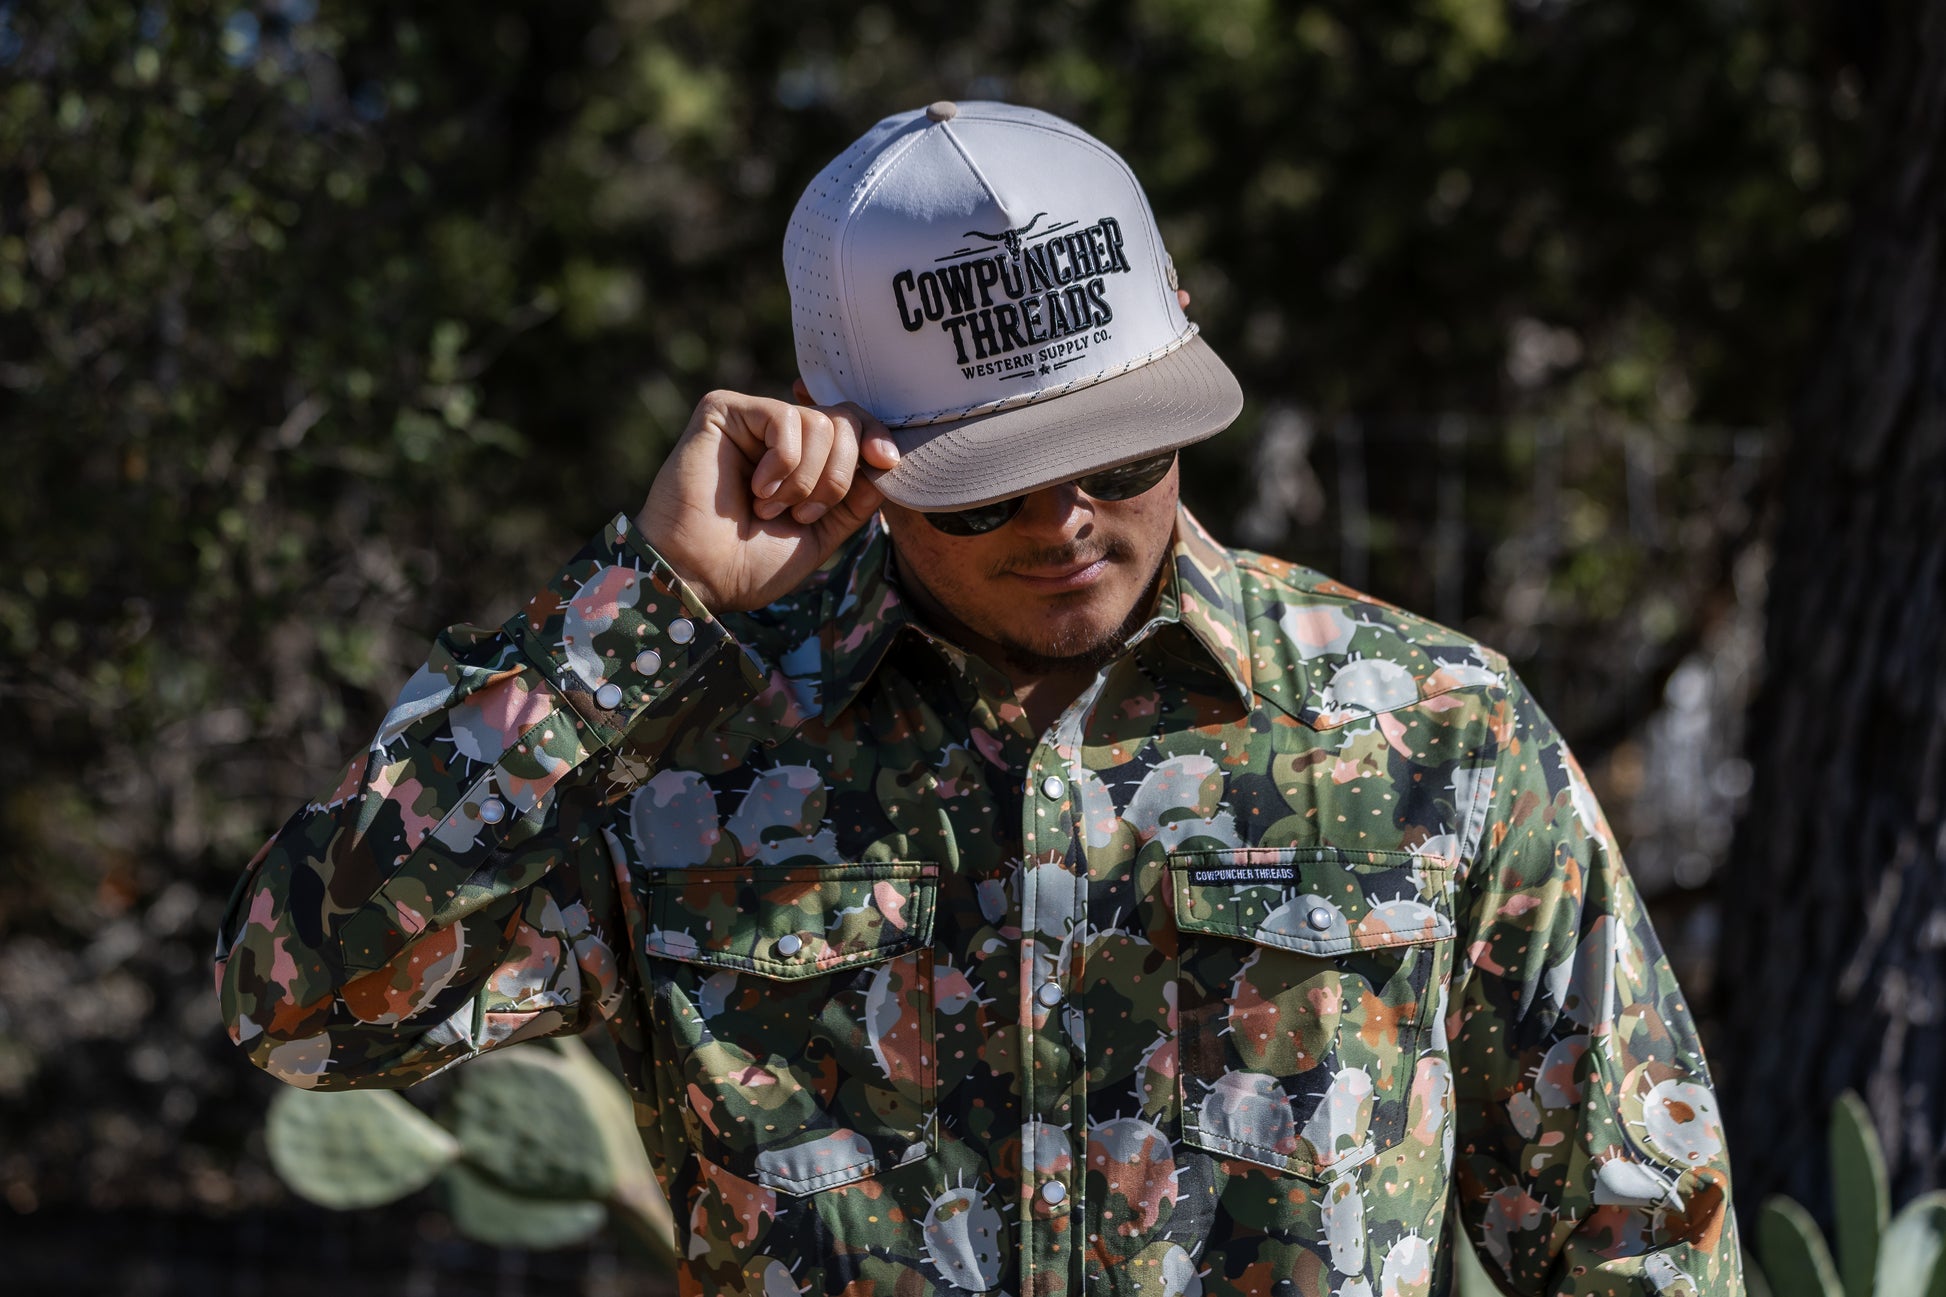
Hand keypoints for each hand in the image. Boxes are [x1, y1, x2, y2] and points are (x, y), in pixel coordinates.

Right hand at [636, 388, 900, 612]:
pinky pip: (784, 419)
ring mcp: (751, 420)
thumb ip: (856, 497)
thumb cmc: (751, 563)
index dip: (876, 437)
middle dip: (836, 476)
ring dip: (805, 481)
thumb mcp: (823, 533)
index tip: (887, 462)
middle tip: (802, 514)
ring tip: (769, 509)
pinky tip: (757, 489)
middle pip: (844, 421)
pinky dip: (783, 463)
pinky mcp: (723, 410)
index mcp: (803, 459)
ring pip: (820, 423)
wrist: (701, 579)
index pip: (854, 425)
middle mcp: (779, 434)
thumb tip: (886, 462)